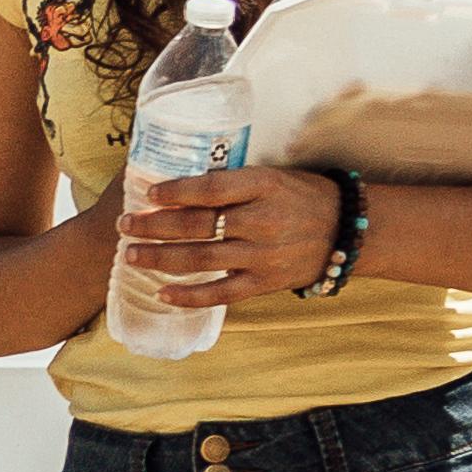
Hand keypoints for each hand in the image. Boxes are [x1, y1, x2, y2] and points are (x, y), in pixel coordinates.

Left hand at [113, 162, 336, 304]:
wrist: (347, 229)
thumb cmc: (302, 196)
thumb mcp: (273, 176)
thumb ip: (233, 182)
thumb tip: (181, 184)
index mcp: (264, 186)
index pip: (211, 188)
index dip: (176, 192)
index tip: (147, 193)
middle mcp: (262, 220)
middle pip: (198, 225)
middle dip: (154, 226)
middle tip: (125, 225)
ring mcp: (263, 255)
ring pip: (202, 259)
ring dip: (161, 258)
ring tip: (131, 255)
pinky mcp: (265, 282)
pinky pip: (221, 294)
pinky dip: (189, 296)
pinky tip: (162, 292)